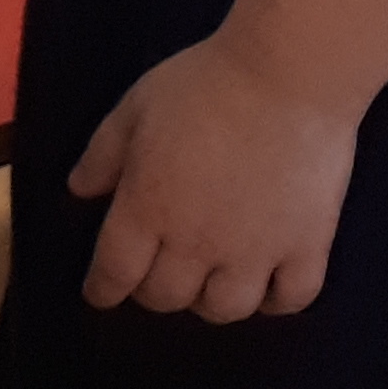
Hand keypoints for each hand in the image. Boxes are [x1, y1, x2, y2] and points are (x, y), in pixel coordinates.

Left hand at [68, 31, 358, 318]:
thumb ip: (103, 155)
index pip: (115, 272)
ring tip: (209, 282)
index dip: (103, 289)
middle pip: (167, 297)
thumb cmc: (202, 85)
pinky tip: (267, 287)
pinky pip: (292, 299)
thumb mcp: (133, 110)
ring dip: (210, 302)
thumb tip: (80, 191)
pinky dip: (276, 302)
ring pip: (226, 309)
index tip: (100, 294)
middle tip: (155, 276)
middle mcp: (197, 242)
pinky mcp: (307, 247)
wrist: (286, 78)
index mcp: (147, 208)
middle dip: (152, 293)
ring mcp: (256, 251)